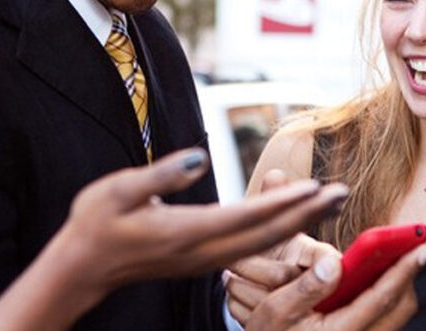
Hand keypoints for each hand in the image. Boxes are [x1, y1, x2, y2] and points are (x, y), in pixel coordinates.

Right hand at [0, 148, 347, 330]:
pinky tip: (296, 220)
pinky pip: (251, 249)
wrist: (82, 268)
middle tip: (342, 192)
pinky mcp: (203, 261)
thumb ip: (160, 175)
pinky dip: (279, 233)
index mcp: (184, 232)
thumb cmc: (94, 223)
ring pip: (263, 244)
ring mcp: (204, 260)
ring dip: (299, 223)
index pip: (245, 216)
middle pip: (266, 234)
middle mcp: (202, 251)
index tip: (315, 187)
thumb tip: (200, 157)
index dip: (282, 202)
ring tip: (331, 202)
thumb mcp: (116, 190)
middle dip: (306, 213)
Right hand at [245, 244, 425, 330]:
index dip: (404, 270)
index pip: (382, 298)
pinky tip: (373, 278)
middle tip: (412, 248)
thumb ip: (306, 286)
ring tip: (395, 259)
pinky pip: (384, 319)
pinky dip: (386, 296)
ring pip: (396, 315)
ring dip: (399, 286)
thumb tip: (336, 261)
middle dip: (409, 277)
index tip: (422, 248)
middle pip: (401, 308)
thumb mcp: (276, 310)